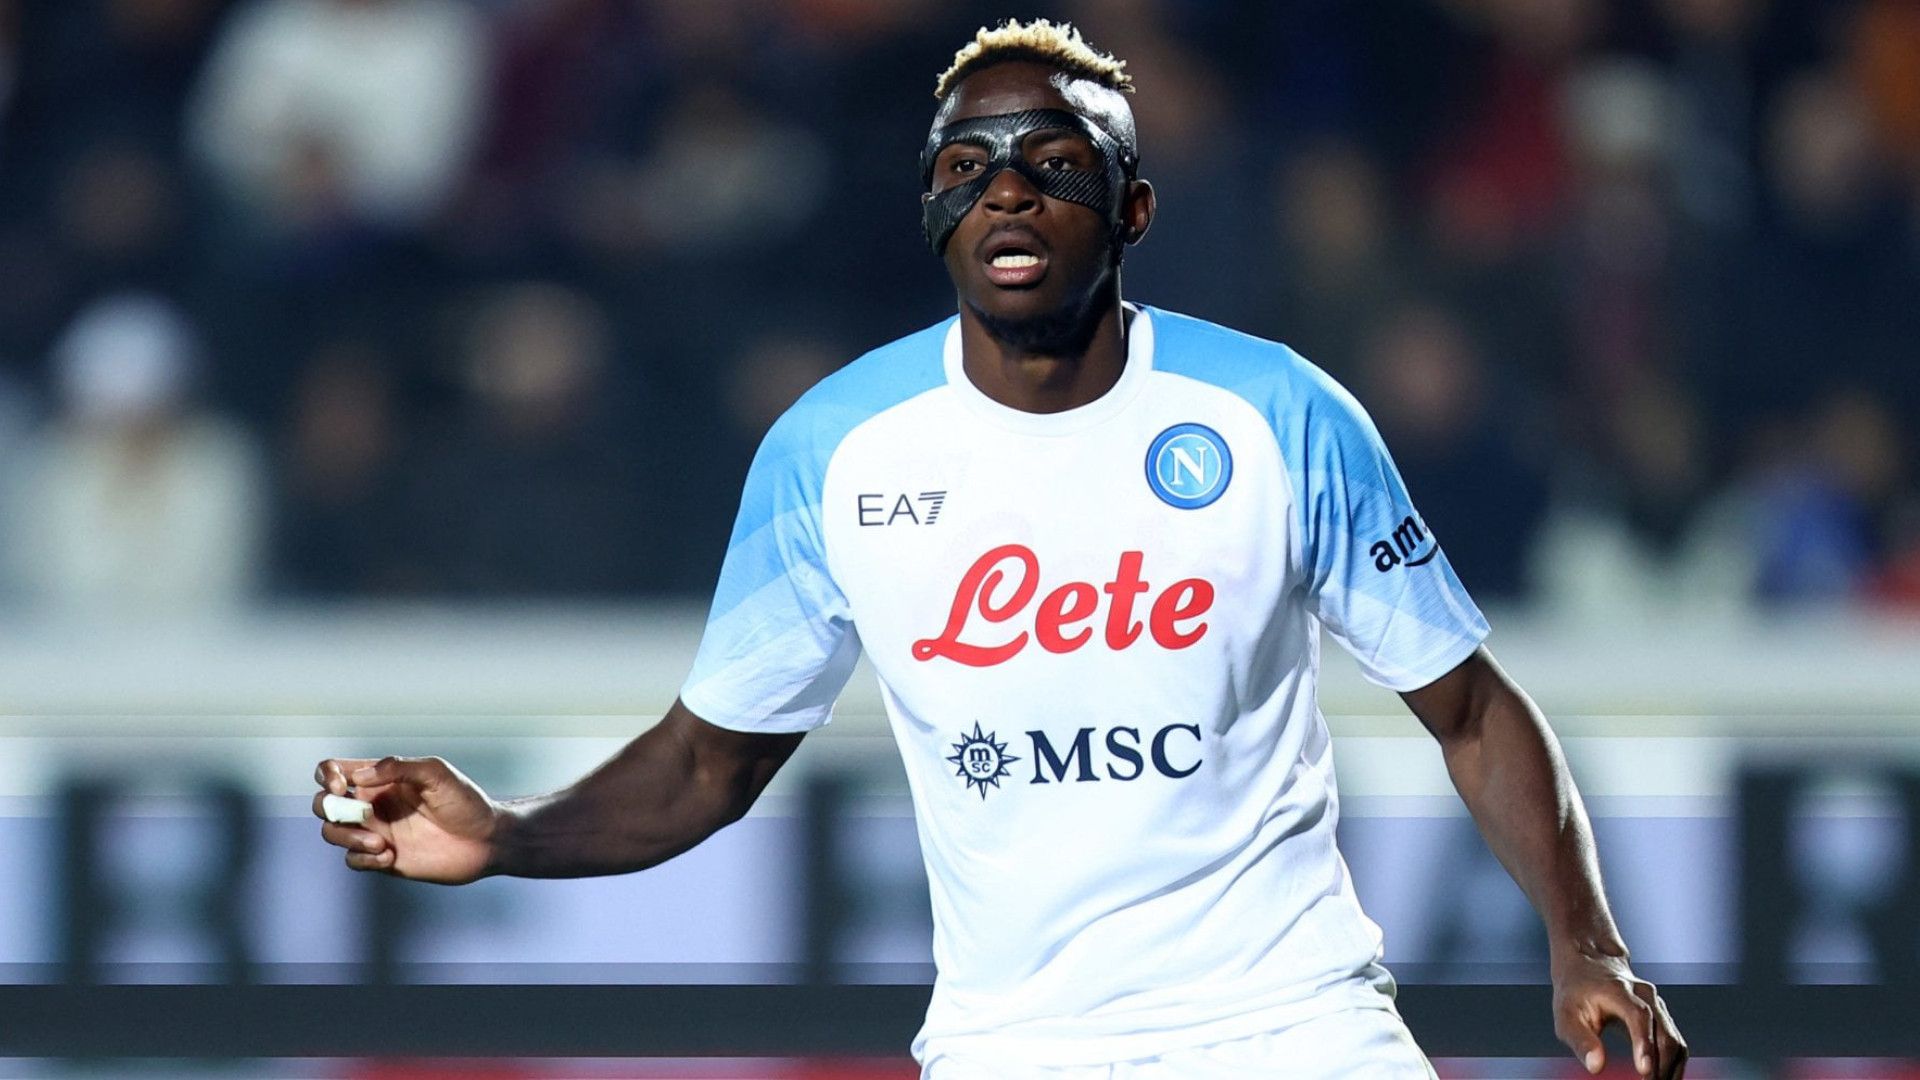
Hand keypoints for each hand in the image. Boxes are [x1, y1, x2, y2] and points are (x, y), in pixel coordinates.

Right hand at [313, 755, 498, 884]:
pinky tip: (389, 856)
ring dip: (346, 836)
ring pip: (332, 832)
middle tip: (362, 813)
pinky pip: (352, 860)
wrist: (486, 840)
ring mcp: (376, 831)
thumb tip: (358, 776)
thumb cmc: (464, 802)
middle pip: (324, 803)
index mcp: (381, 778)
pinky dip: (363, 859)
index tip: (343, 785)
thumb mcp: (436, 773)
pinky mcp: (382, 858)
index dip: (327, 775)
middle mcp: (373, 803)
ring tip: (379, 843)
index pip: (335, 770)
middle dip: (328, 807)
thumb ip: (398, 768)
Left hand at [1552, 947, 1687, 1078]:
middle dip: (1660, 1068)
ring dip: (1670, 1071)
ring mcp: (1658, 1006)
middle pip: (1665, 1035)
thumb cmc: (1575, 993)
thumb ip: (1580, 1040)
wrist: (1591, 964)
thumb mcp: (1566, 1014)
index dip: (1645, 1044)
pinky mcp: (1663, 1018)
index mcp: (1619, 991)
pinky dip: (1672, 1066)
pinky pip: (1676, 1045)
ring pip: (1676, 1043)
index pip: (1640, 1017)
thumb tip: (1596, 1067)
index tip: (1644, 1071)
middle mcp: (1646, 996)